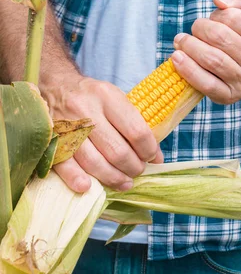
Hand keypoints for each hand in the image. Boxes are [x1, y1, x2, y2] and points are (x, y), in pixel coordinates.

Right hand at [42, 75, 162, 192]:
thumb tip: (157, 158)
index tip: (151, 157)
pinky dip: (77, 178)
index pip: (136, 131)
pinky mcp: (50, 139)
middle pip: (116, 150)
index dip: (148, 150)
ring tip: (124, 182)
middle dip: (132, 167)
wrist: (56, 85)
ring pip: (93, 162)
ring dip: (113, 178)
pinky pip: (64, 165)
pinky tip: (88, 187)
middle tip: (137, 171)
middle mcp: (86, 110)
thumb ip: (138, 126)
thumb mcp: (118, 101)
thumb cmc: (94, 97)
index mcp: (107, 96)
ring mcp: (66, 126)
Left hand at [171, 0, 240, 103]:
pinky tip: (177, 57)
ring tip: (182, 41)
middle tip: (196, 28)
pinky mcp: (229, 97)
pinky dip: (187, 69)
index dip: (218, 14)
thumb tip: (220, 1)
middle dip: (200, 28)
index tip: (216, 18)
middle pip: (220, 38)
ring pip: (211, 60)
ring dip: (189, 46)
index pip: (233, 18)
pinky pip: (205, 84)